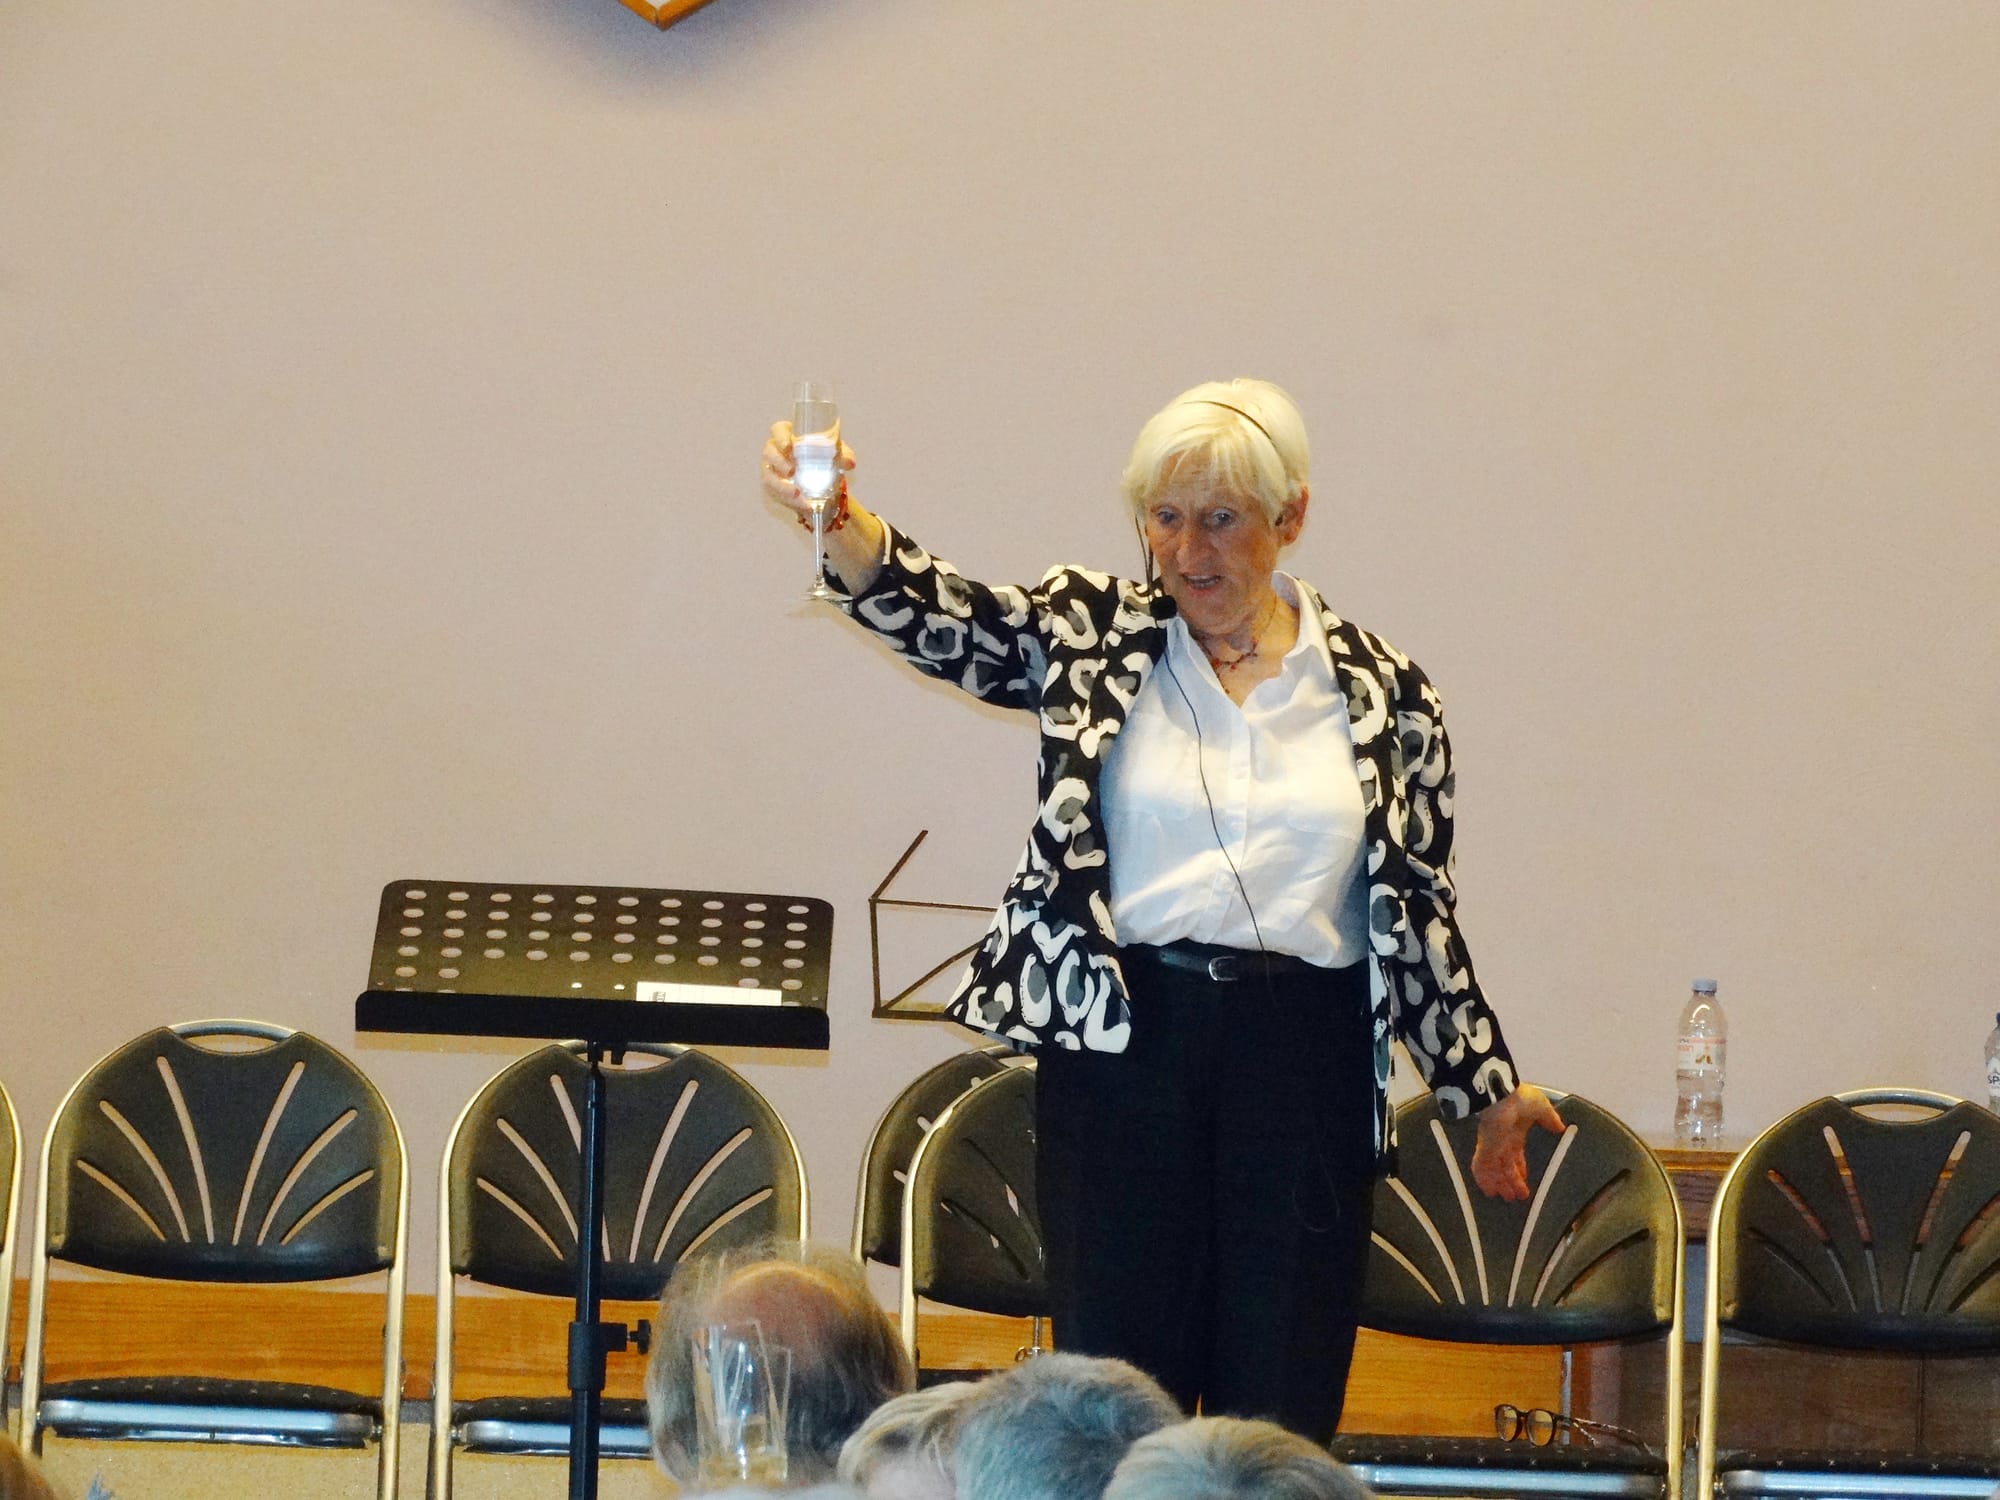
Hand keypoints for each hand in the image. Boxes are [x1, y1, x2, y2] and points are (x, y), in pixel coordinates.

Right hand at [761, 419, 854, 521]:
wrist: (821, 482)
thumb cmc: (823, 458)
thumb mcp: (834, 455)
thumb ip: (843, 455)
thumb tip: (850, 463)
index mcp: (788, 435)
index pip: (778, 430)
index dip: (780, 437)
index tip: (788, 446)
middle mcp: (775, 450)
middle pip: (770, 452)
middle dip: (780, 462)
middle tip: (792, 471)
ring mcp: (771, 469)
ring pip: (769, 476)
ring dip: (782, 486)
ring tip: (797, 493)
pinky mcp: (772, 486)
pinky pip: (775, 493)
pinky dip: (789, 500)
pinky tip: (803, 504)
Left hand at [1469, 1084, 1564, 1201]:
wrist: (1501, 1094)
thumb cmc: (1521, 1098)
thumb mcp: (1541, 1108)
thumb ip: (1549, 1119)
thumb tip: (1560, 1127)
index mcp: (1515, 1132)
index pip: (1516, 1154)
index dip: (1519, 1167)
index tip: (1523, 1177)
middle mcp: (1502, 1141)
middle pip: (1506, 1166)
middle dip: (1511, 1181)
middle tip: (1515, 1196)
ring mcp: (1492, 1146)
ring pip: (1495, 1170)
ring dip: (1501, 1184)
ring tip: (1506, 1198)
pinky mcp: (1484, 1149)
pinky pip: (1481, 1167)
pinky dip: (1484, 1180)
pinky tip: (1488, 1191)